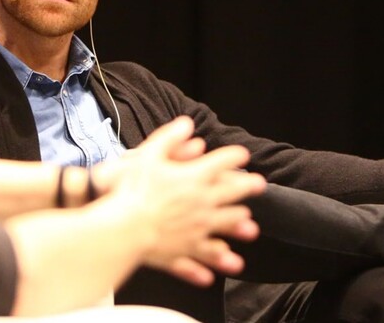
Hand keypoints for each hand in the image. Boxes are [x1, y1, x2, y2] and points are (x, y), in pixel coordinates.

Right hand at [105, 117, 266, 286]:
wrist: (124, 228)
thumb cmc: (131, 190)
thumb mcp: (147, 155)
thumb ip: (168, 138)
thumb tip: (185, 124)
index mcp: (194, 177)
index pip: (221, 162)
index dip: (233, 157)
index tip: (242, 155)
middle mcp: (202, 202)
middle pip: (232, 193)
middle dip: (246, 186)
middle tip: (258, 185)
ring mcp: (198, 227)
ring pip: (225, 223)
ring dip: (237, 222)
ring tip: (248, 224)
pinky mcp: (187, 248)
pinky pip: (205, 253)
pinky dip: (216, 258)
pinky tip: (225, 260)